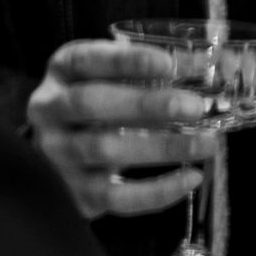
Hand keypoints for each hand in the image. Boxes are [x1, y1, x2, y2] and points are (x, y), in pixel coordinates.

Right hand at [24, 38, 213, 220]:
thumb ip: (153, 72)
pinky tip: (191, 177)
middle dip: (144, 105)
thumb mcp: (117, 79)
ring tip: (206, 144)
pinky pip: (115, 195)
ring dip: (160, 147)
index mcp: (61, 73)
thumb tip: (204, 65)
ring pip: (102, 150)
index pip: (84, 60)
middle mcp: (48, 111)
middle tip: (194, 108)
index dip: (125, 61)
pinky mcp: (74, 191)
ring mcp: (56, 154)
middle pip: (88, 104)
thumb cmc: (104, 107)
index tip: (169, 64)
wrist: (69, 155)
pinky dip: (157, 190)